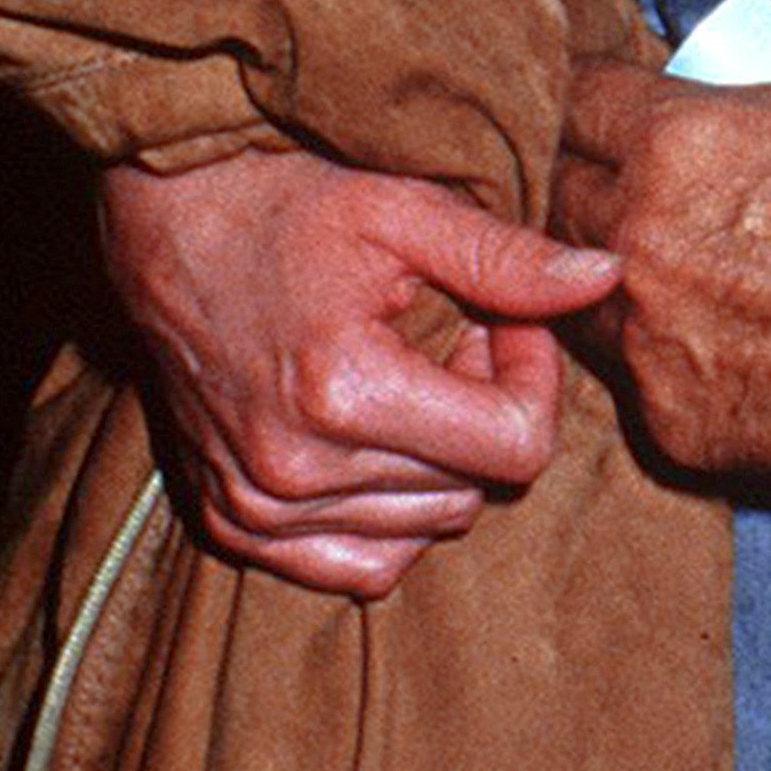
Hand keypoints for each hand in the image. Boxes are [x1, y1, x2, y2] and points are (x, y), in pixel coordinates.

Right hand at [99, 147, 618, 597]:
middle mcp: (295, 470)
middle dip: (483, 411)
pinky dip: (387, 518)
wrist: (164, 223)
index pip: (515, 447)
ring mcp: (257, 507)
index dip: (534, 380)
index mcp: (343, 394)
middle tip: (449, 339)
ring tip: (402, 376)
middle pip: (474, 488)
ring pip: (427, 527)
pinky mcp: (233, 523)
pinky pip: (357, 566)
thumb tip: (605, 278)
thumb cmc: (285, 203)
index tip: (506, 324)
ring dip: (436, 459)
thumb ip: (507, 259)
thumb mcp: (402, 210)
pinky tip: (373, 444)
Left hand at [552, 0, 770, 488]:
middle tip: (662, 175)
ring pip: (578, 288)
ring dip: (615, 262)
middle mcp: (638, 244)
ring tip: (683, 254)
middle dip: (605, 173)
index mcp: (676, 143)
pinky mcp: (675, 424)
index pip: (581, 97)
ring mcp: (648, 342)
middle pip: (566, 192)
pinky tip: (718, 331)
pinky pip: (632, 372)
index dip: (616, 91)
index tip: (647, 102)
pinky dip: (660, 347)